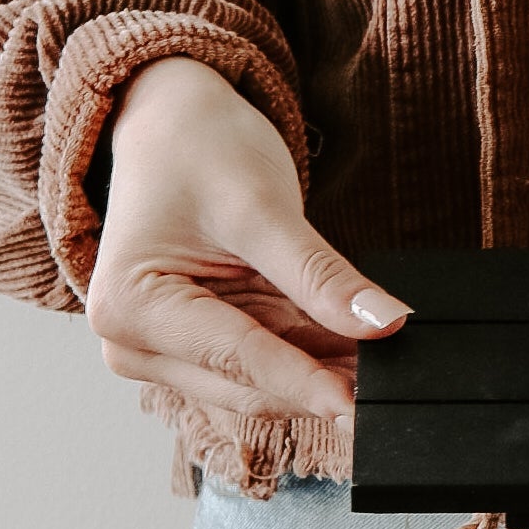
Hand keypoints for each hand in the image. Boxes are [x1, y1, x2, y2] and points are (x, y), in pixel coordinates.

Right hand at [84, 57, 411, 427]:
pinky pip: (269, 361)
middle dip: (324, 384)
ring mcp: (167, 348)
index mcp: (131, 307)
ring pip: (264, 383)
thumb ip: (321, 276)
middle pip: (249, 384)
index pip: (238, 360)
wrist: (174, 122)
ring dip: (326, 375)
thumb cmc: (199, 150)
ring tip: (390, 369)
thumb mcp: (263, 208)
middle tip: (397, 386)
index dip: (307, 384)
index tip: (361, 406)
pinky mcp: (203, 342)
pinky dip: (315, 357)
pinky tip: (362, 353)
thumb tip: (385, 324)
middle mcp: (136, 342)